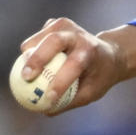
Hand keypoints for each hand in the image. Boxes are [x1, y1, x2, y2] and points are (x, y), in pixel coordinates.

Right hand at [17, 19, 135, 114]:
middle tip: (25, 77)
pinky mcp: (56, 23)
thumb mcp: (92, 92)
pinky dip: (31, 49)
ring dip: (29, 53)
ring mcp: (68, 26)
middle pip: (55, 41)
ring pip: (42, 37)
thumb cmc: (99, 77)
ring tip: (25, 73)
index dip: (60, 81)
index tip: (48, 98)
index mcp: (92, 52)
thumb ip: (69, 102)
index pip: (75, 64)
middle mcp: (80, 35)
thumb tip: (44, 111)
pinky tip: (32, 60)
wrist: (110, 54)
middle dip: (37, 58)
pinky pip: (38, 37)